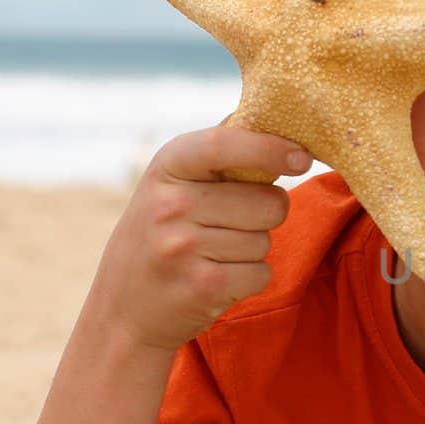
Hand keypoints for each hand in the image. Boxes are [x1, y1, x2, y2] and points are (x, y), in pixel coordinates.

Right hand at [87, 126, 311, 350]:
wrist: (123, 310)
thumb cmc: (161, 235)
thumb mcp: (172, 183)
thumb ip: (218, 151)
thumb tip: (270, 113)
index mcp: (167, 167)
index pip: (222, 144)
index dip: (269, 147)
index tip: (302, 157)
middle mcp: (170, 204)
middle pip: (269, 201)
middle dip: (266, 214)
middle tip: (230, 225)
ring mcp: (183, 247)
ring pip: (265, 240)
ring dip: (252, 250)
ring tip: (213, 254)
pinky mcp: (202, 286)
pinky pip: (261, 273)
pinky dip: (249, 279)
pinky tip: (216, 278)